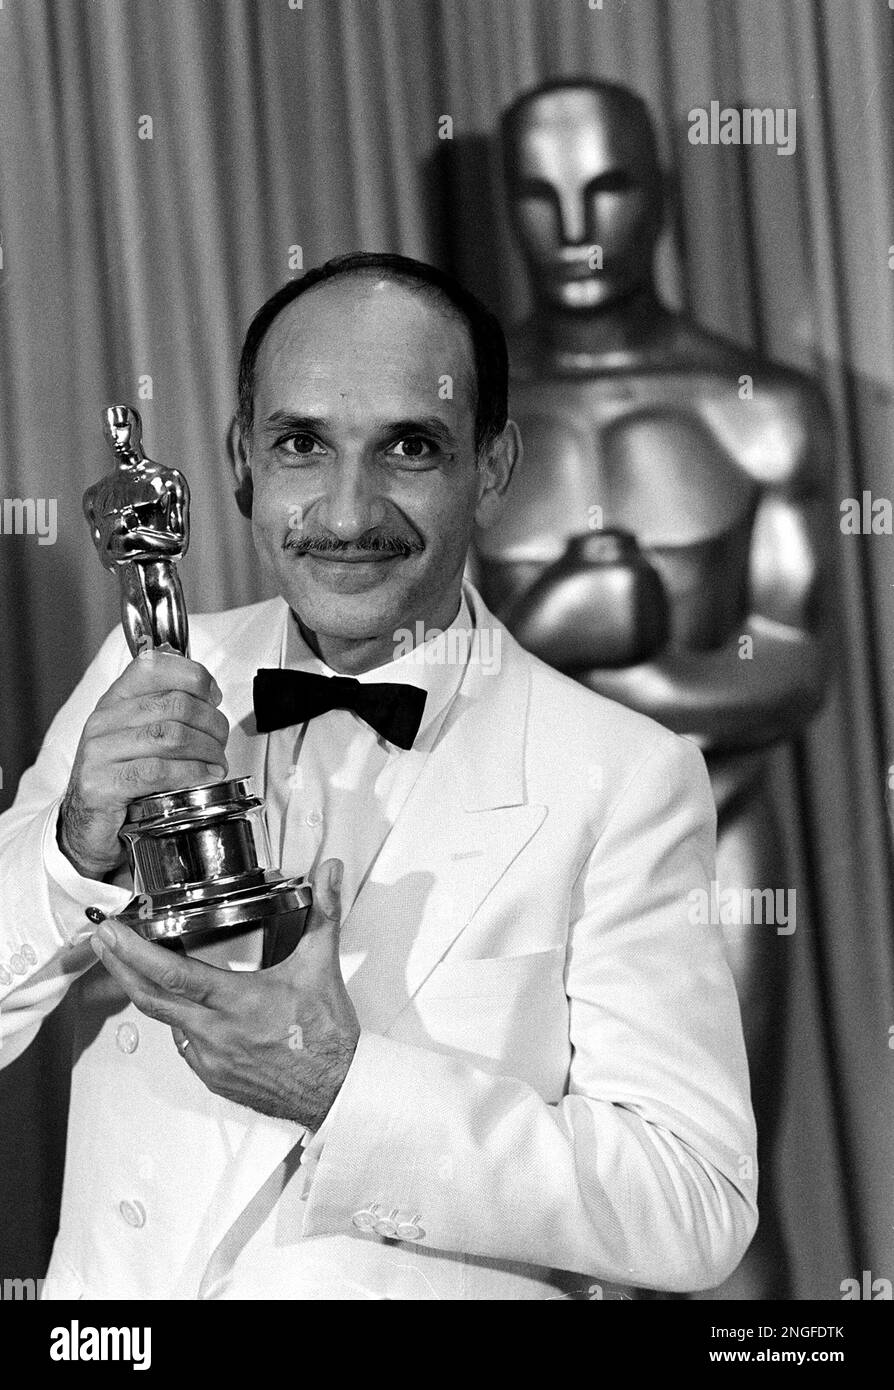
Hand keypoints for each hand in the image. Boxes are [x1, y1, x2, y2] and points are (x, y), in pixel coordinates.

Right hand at [59, 648, 228, 878]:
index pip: (154, 666)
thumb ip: (168, 713)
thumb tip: (210, 698)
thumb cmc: (123, 781)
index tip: (214, 698)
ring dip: (206, 750)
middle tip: (221, 743)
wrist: (86, 826)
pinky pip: (157, 771)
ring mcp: (99, 752)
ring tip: (217, 764)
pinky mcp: (101, 785)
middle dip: (211, 723)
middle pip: (174, 704)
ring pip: (170, 735)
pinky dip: (191, 773)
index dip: (194, 677)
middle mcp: (104, 721)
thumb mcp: (142, 738)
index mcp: (115, 701)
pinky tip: (205, 778)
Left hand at [89, 860, 359, 1129]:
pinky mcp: (214, 1077)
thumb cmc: (326, 1035)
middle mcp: (216, 1033)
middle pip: (150, 998)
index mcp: (238, 1001)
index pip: (172, 973)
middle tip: (103, 942)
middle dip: (119, 967)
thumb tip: (330, 872)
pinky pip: (186, 1045)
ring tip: (142, 970)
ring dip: (151, 994)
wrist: (336, 1088)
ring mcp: (211, 1059)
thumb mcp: (322, 965)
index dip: (134, 951)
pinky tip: (189, 1009)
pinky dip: (182, 1023)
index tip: (113, 932)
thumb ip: (324, 912)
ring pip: (167, 1022)